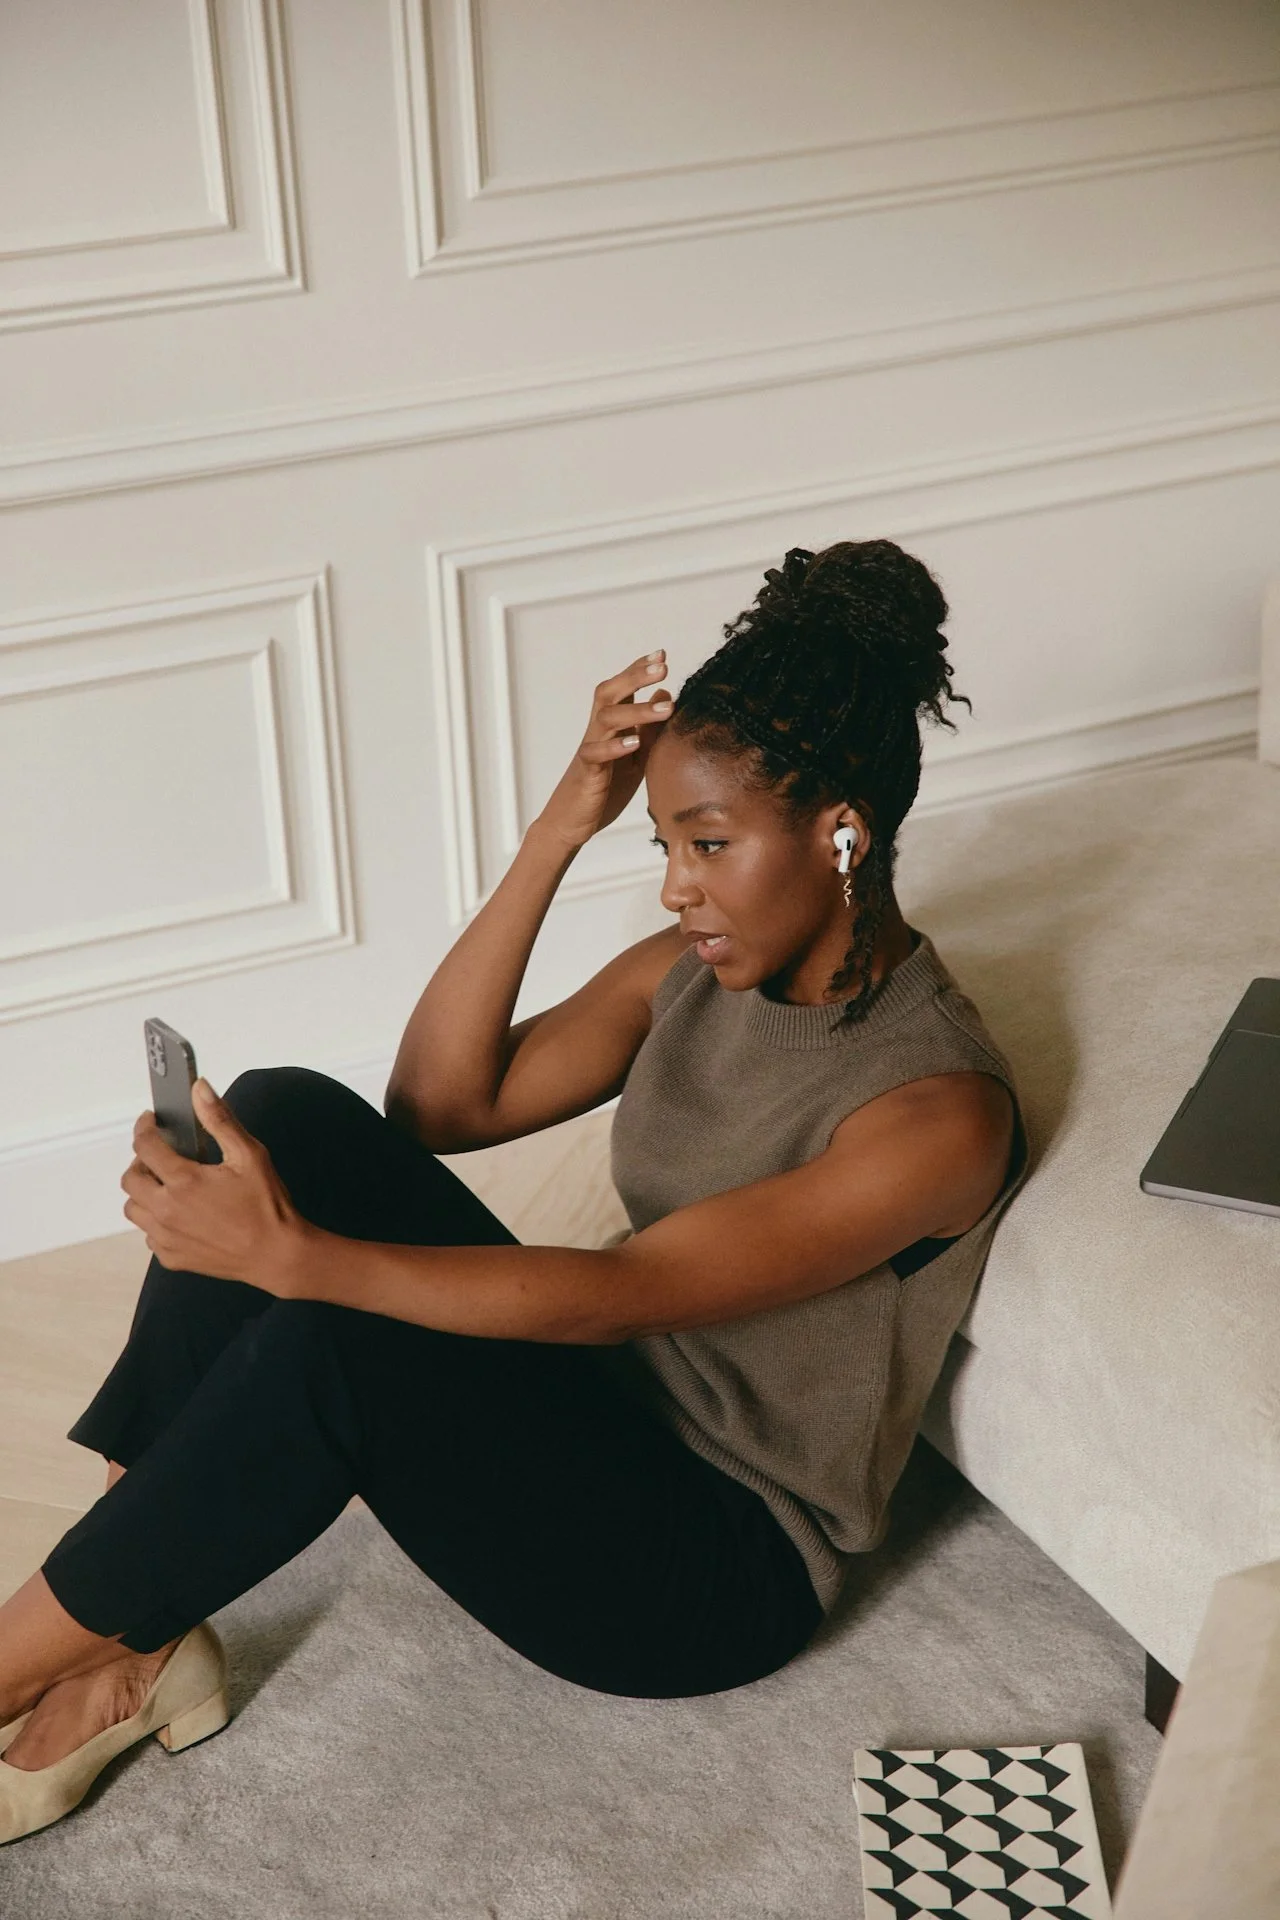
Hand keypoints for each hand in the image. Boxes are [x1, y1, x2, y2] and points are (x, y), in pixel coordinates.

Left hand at [121, 1081, 307, 1292]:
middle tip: (160, 1157)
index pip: (144, 1146)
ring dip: (144, 1193)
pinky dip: (157, 1221)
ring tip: (168, 1186)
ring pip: (134, 1209)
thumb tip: (199, 1089)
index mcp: (184, 1181)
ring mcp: (166, 1236)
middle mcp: (167, 1210)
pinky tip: (180, 1215)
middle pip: (130, 1179)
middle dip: (141, 1162)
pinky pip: (149, 1235)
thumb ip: (219, 1120)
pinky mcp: (172, 1256)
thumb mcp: (249, 1155)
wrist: (277, 1254)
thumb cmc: (267, 1205)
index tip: (150, 1122)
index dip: (144, 1128)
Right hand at [533, 648, 670, 851]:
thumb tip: (666, 695)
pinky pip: (596, 754)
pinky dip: (615, 747)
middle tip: (662, 667)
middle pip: (609, 692)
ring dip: (637, 711)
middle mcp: (598, 731)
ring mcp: (591, 750)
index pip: (622, 689)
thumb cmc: (604, 789)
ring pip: (607, 719)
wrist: (572, 822)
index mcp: (610, 726)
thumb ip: (649, 729)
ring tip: (667, 708)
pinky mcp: (587, 773)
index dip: (639, 670)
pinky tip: (635, 742)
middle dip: (635, 676)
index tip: (662, 655)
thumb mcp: (636, 757)